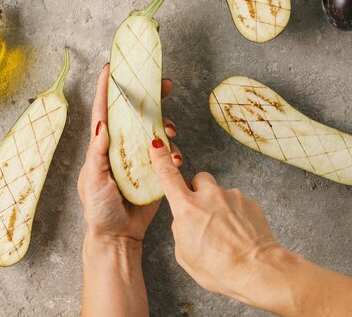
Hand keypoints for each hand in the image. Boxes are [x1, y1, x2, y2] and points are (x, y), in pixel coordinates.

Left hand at [78, 64, 182, 244]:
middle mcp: (121, 144)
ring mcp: (139, 155)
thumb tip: (101, 125)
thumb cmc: (98, 209)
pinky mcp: (154, 168)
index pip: (104, 110)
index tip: (110, 67)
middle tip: (165, 84)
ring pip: (155, 128)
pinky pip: (168, 151)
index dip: (106, 88)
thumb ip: (98, 154)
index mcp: (103, 144)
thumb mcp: (93, 181)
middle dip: (150, 95)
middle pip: (135, 112)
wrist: (119, 237)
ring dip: (165, 123)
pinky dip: (174, 150)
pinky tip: (176, 157)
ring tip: (171, 130)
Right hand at [149, 140, 282, 304]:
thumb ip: (181, 229)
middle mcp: (209, 195)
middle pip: (198, 179)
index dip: (160, 158)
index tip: (157, 144)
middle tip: (203, 214)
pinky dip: (235, 214)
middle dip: (198, 192)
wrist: (257, 270)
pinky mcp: (248, 201)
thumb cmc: (219, 268)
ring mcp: (231, 196)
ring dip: (219, 206)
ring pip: (219, 193)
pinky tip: (238, 234)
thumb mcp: (185, 254)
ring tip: (225, 233)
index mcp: (187, 208)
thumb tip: (185, 219)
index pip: (168, 176)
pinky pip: (236, 202)